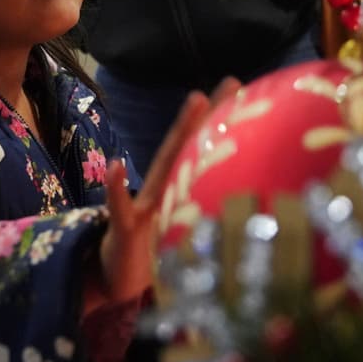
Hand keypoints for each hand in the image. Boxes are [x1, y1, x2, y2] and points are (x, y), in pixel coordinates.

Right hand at [93, 77, 241, 306]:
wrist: (113, 280)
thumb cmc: (151, 251)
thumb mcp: (180, 231)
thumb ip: (197, 211)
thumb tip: (231, 199)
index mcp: (178, 190)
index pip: (203, 152)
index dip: (225, 123)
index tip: (249, 92)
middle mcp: (163, 188)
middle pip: (189, 144)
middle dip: (212, 113)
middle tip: (232, 81)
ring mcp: (144, 205)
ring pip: (165, 164)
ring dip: (180, 134)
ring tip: (196, 100)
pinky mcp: (125, 229)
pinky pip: (120, 207)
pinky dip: (117, 188)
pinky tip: (116, 166)